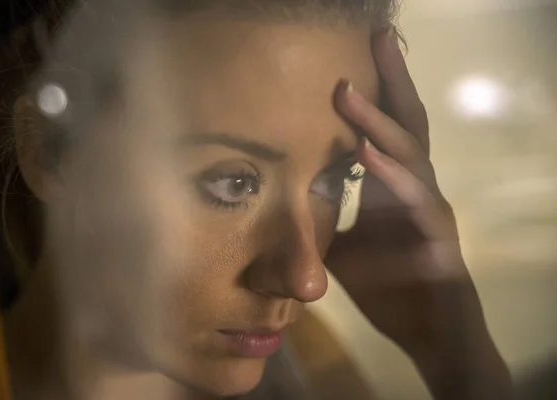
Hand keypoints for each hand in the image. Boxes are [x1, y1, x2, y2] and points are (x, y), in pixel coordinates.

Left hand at [325, 28, 511, 398]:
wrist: (430, 338)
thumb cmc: (394, 289)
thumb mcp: (349, 248)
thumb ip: (328, 218)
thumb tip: (290, 198)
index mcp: (396, 189)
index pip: (387, 130)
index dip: (376, 92)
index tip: (352, 54)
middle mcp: (417, 192)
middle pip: (407, 126)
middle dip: (390, 81)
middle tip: (375, 36)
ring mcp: (432, 214)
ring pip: (412, 158)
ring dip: (380, 125)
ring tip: (348, 94)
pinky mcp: (441, 244)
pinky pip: (418, 206)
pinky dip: (393, 179)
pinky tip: (368, 156)